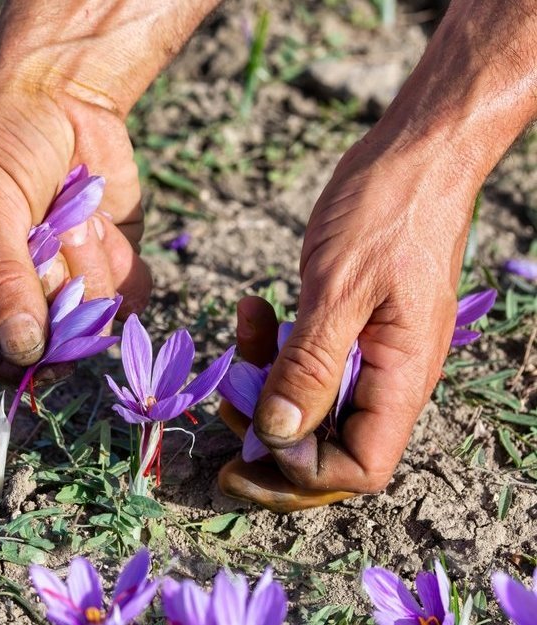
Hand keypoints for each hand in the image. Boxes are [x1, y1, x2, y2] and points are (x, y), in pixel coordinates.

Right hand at [0, 85, 150, 383]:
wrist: (64, 90)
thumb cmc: (4, 139)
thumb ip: (1, 279)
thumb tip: (21, 351)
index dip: (5, 360)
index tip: (37, 357)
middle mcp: (7, 291)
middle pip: (41, 341)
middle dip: (56, 289)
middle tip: (53, 234)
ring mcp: (59, 282)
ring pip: (88, 318)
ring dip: (88, 264)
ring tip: (73, 213)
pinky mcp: (104, 268)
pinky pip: (126, 296)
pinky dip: (122, 262)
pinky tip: (101, 221)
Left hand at [216, 0, 536, 509]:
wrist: (416, 154)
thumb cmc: (387, 209)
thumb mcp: (339, 288)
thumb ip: (309, 367)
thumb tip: (276, 436)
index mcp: (401, 379)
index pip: (357, 469)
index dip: (298, 474)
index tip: (246, 444)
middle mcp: (390, 379)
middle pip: (328, 450)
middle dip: (269, 438)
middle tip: (223, 402)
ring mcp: (372, 357)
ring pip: (311, 406)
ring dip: (264, 385)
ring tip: (239, 334)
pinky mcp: (351, 331)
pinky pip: (308, 364)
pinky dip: (273, 349)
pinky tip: (252, 310)